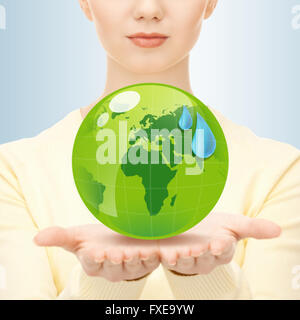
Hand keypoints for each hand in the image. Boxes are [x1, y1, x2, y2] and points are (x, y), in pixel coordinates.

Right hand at [34, 224, 159, 281]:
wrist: (120, 238)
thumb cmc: (97, 240)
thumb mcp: (78, 236)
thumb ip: (59, 237)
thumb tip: (35, 238)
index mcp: (94, 262)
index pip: (91, 262)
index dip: (92, 258)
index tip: (93, 252)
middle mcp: (112, 267)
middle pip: (112, 266)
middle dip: (113, 260)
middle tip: (114, 254)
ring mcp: (130, 265)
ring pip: (132, 265)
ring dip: (133, 260)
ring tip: (132, 252)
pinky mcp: (146, 260)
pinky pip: (150, 261)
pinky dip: (152, 257)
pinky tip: (152, 251)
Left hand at [158, 212, 280, 274]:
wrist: (191, 227)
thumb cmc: (215, 228)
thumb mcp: (233, 224)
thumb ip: (253, 228)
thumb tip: (278, 230)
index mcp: (221, 250)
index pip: (223, 250)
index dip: (222, 247)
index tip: (220, 242)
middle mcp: (204, 258)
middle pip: (204, 257)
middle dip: (203, 253)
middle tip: (202, 246)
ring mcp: (187, 258)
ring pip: (186, 261)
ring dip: (184, 257)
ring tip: (182, 251)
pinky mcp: (171, 256)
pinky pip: (168, 259)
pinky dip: (167, 257)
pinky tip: (165, 253)